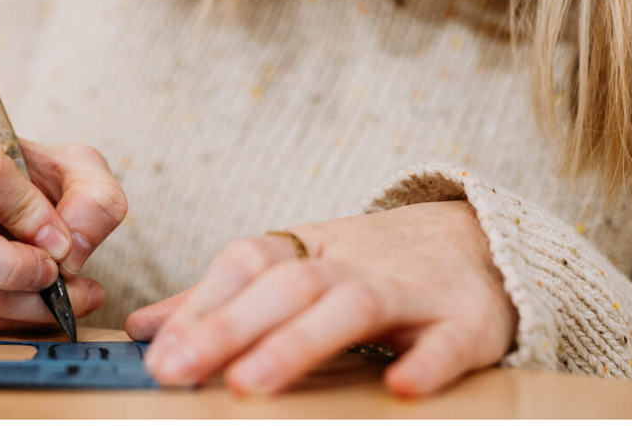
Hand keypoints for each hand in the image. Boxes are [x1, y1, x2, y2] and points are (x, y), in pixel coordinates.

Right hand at [0, 105, 127, 329]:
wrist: (5, 204)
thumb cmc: (34, 179)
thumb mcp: (78, 170)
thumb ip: (94, 197)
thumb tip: (70, 248)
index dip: (26, 211)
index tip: (60, 237)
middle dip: (7, 266)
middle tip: (53, 275)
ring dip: (17, 303)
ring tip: (67, 298)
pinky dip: (2, 321)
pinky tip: (37, 308)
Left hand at [127, 201, 516, 395]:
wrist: (486, 245)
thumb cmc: (377, 266)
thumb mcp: (301, 267)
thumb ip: (225, 300)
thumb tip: (146, 330)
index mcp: (313, 248)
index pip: (250, 260)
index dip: (202, 301)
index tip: (157, 350)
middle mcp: (357, 262)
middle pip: (288, 282)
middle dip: (228, 325)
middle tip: (178, 369)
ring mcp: (414, 290)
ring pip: (353, 304)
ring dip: (300, 341)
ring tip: (251, 382)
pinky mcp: (469, 322)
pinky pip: (450, 342)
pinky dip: (428, 361)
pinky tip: (400, 386)